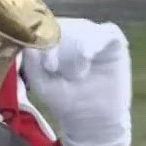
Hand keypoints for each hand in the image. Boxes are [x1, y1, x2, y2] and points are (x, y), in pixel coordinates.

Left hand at [21, 18, 131, 145]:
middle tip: (55, 69)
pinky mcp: (116, 44)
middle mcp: (77, 34)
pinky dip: (96, 41)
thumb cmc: (65, 101)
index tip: (46, 65)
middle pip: (64, 25)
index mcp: (57, 40)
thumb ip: (32, 62)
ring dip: (75, 47)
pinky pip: (108, 32)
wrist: (92, 120)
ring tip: (76, 74)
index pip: (47, 27)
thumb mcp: (42, 83)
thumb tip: (29, 41)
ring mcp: (97, 36)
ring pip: (83, 27)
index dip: (43, 40)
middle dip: (58, 45)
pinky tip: (87, 56)